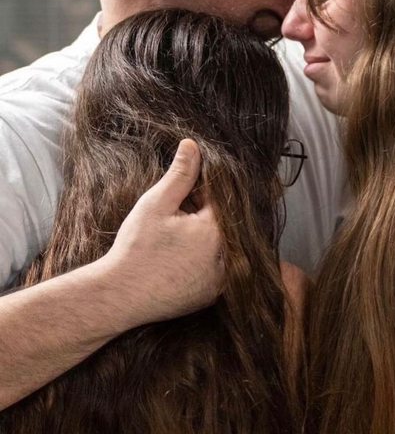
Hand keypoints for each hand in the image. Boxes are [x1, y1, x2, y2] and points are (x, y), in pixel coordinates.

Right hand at [100, 139, 223, 328]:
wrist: (119, 296)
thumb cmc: (136, 248)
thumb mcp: (156, 203)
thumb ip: (180, 174)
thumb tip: (193, 145)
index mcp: (216, 230)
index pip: (219, 199)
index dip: (200, 193)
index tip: (183, 198)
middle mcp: (227, 255)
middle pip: (223, 223)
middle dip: (204, 215)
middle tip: (176, 220)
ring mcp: (222, 278)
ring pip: (222, 247)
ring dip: (206, 239)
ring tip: (176, 241)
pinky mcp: (212, 294)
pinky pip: (217, 269)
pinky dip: (205, 261)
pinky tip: (180, 260)